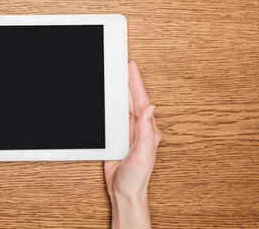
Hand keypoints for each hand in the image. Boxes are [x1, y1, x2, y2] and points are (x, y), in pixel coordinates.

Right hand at [104, 61, 160, 228]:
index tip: (131, 66)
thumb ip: (147, 131)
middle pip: (131, 99)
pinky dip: (110, 105)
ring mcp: (128, 132)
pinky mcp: (117, 138)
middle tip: (122, 64)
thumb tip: (151, 108)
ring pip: (122, 106)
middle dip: (127, 81)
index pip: (140, 100)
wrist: (125, 193)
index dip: (135, 82)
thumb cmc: (137, 178)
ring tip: (115, 75)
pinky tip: (107, 98)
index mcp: (148, 130)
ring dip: (118, 91)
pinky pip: (113, 117)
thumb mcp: (143, 154)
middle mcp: (139, 129)